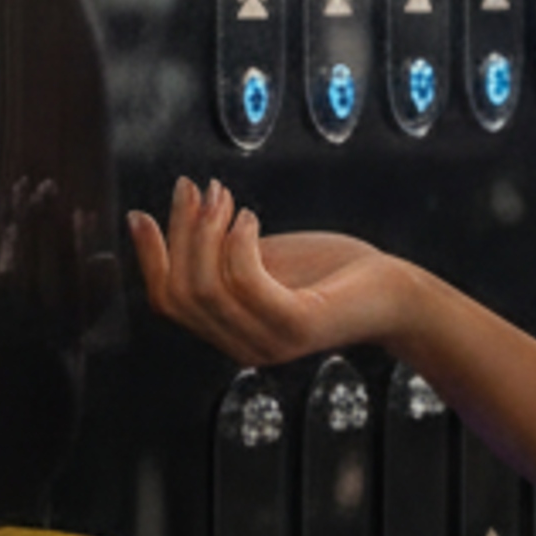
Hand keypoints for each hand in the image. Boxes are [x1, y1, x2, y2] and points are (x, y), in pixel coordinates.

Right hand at [128, 176, 406, 368]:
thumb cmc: (332, 272)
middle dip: (179, 234)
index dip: (148, 258)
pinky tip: (250, 217)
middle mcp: (242, 347)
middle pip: (180, 294)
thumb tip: (177, 216)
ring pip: (206, 288)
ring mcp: (269, 342)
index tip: (141, 213)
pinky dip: (238, 244)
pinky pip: (246, 284)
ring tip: (223, 195)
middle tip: (194, 187)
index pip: (167, 303)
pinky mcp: (298, 325)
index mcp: (228, 332)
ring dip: (206, 231)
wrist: (395, 293)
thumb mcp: (265, 258)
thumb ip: (223, 252)